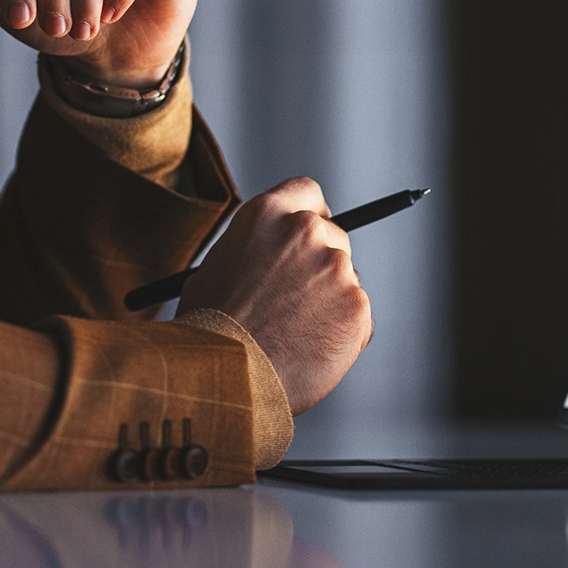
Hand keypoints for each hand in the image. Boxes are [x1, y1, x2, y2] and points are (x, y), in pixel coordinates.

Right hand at [176, 177, 372, 414]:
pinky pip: (356, 317)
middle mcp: (306, 231)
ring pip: (345, 280)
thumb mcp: (217, 267)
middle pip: (333, 236)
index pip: (307, 192)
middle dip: (320, 264)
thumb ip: (253, 250)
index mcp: (267, 214)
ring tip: (293, 334)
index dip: (310, 213)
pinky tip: (309, 350)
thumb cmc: (210, 328)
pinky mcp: (357, 306)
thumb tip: (271, 257)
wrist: (226, 375)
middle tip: (299, 297)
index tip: (310, 233)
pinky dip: (340, 333)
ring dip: (329, 301)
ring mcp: (336, 268)